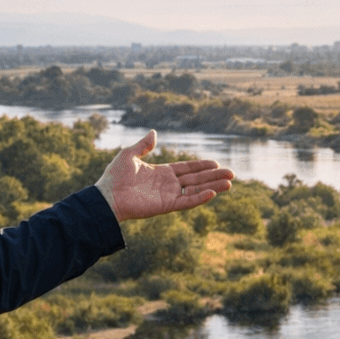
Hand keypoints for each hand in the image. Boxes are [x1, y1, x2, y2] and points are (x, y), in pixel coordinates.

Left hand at [94, 130, 233, 222]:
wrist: (107, 196)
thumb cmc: (115, 176)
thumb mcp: (129, 155)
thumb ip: (144, 145)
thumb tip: (154, 132)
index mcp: (162, 173)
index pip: (187, 169)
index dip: (202, 166)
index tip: (216, 164)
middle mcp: (168, 184)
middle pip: (196, 179)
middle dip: (214, 176)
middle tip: (232, 174)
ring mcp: (169, 195)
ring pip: (196, 190)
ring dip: (213, 186)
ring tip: (230, 183)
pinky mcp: (167, 205)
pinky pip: (187, 201)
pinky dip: (200, 197)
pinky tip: (213, 192)